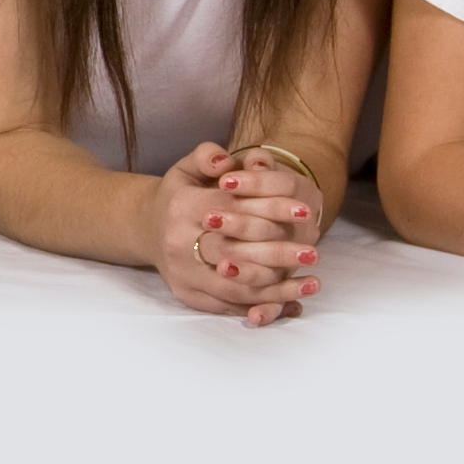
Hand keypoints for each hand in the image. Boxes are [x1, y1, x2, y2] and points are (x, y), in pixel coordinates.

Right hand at [155, 143, 320, 323]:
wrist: (150, 230)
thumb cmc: (179, 196)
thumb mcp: (188, 168)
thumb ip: (207, 156)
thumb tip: (226, 162)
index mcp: (181, 207)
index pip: (233, 208)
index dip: (271, 209)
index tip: (306, 212)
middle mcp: (178, 243)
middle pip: (235, 251)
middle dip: (278, 253)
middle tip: (313, 252)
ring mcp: (182, 274)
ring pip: (235, 287)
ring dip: (277, 289)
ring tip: (311, 283)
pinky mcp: (189, 296)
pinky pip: (230, 306)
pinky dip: (263, 307)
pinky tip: (292, 304)